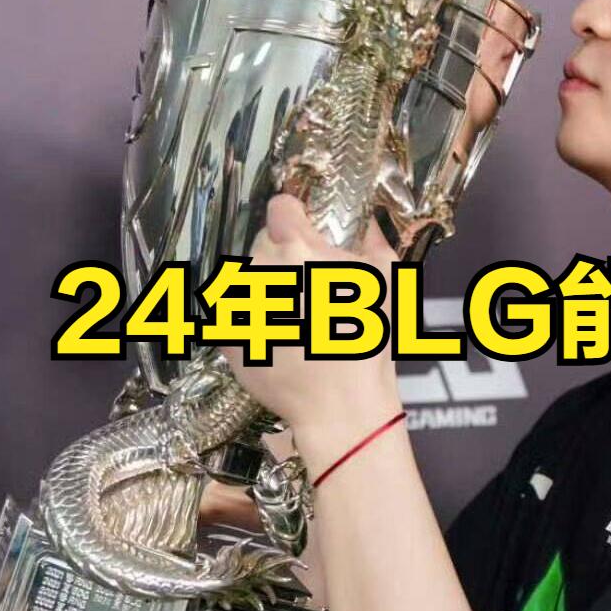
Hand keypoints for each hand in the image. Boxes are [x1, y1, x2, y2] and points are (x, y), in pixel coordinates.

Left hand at [221, 194, 403, 471]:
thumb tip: (369, 221)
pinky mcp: (225, 335)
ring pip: (247, 278)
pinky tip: (275, 338)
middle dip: (284, 258)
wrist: (340, 404)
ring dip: (265, 288)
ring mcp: (237, 303)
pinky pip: (232, 314)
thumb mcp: (386, 283)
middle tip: (309, 287)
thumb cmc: (367, 340)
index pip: (281, 207)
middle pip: (264, 244)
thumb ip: (375, 242)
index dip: (296, 217)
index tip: (305, 231)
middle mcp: (260, 269)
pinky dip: (248, 320)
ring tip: (292, 317)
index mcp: (297, 248)